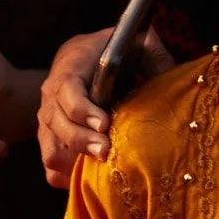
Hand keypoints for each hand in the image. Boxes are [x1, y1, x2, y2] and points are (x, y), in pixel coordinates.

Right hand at [36, 26, 174, 188]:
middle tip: (106, 152)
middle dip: (81, 141)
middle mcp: (52, 91)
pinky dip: (66, 175)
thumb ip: (156, 59)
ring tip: (100, 168)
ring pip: (50, 148)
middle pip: (55, 122)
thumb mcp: (139, 43)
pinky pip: (50, 164)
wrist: (86, 55)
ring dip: (73, 162)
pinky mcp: (49, 137)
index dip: (82, 109)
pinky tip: (90, 175)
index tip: (104, 124)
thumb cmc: (116, 50)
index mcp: (73, 64)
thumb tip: (170, 86)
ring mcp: (47, 117)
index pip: (66, 88)